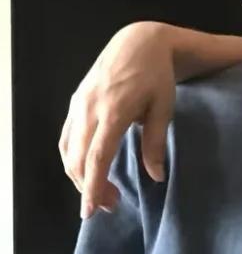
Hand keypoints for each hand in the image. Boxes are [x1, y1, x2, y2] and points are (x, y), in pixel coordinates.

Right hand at [59, 21, 175, 218]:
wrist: (138, 42)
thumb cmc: (157, 76)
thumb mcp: (163, 108)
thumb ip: (155, 142)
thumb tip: (156, 176)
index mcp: (113, 112)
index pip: (97, 158)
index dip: (92, 187)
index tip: (92, 210)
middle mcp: (89, 109)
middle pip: (77, 159)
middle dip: (89, 188)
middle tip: (111, 206)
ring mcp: (78, 105)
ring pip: (67, 150)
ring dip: (79, 176)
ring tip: (102, 192)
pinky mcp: (75, 102)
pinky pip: (66, 136)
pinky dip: (71, 158)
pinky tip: (85, 170)